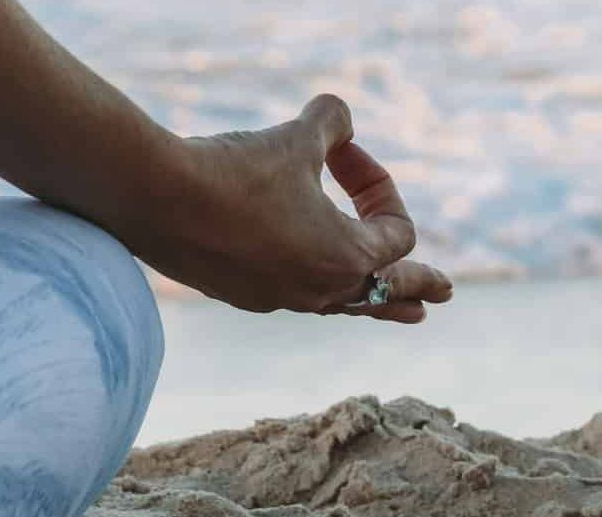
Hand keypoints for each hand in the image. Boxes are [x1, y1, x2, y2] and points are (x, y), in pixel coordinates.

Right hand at [120, 94, 452, 322]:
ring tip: (405, 312)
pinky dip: (318, 286)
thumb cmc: (235, 171)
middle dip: (419, 286)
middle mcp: (321, 289)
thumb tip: (341, 118)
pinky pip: (298, 296)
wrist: (157, 200)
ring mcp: (283, 298)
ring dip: (375, 301)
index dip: (380, 184)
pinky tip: (312, 284)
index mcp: (348, 257)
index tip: (342, 152)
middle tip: (444, 294)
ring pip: (345, 305)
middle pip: (387, 293)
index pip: (396, 230)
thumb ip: (331, 123)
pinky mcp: (246, 295)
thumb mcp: (296, 137)